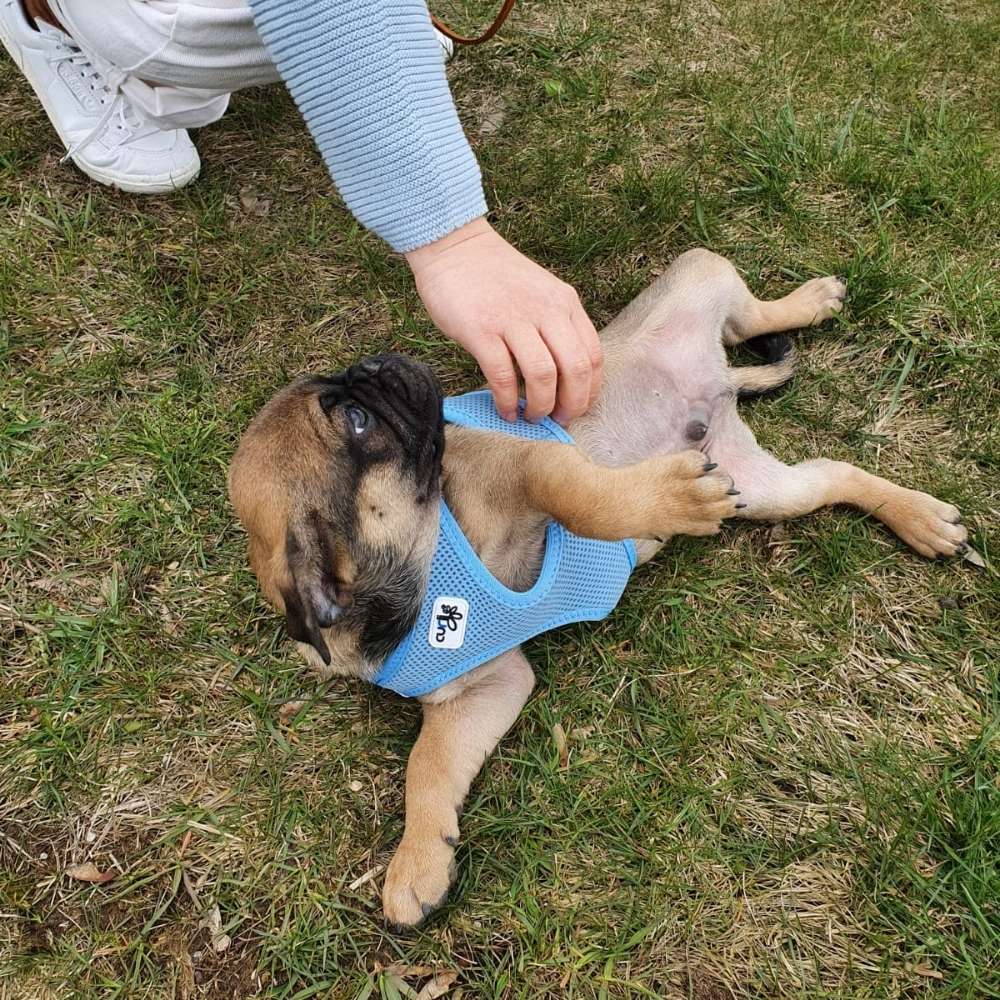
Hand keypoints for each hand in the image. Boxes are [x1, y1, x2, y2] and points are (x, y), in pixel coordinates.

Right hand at [405, 217, 602, 422]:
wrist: (455, 247)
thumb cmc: (496, 277)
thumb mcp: (541, 293)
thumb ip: (554, 327)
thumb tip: (561, 378)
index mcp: (565, 303)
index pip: (592, 356)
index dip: (589, 390)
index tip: (577, 408)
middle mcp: (546, 311)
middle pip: (575, 369)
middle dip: (571, 404)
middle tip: (558, 420)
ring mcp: (513, 320)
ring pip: (543, 376)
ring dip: (540, 406)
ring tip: (531, 417)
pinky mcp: (482, 330)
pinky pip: (502, 376)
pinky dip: (507, 401)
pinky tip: (505, 410)